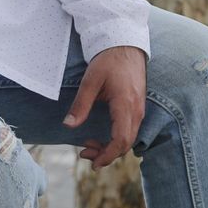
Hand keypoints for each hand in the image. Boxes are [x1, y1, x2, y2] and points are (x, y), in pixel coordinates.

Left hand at [64, 45, 146, 169]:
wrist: (125, 44)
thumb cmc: (108, 60)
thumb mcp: (91, 81)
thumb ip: (81, 105)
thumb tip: (68, 126)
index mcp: (125, 105)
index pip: (120, 140)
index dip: (107, 155)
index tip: (92, 162)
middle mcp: (136, 111)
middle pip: (125, 144)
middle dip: (106, 154)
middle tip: (84, 153)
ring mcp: (139, 109)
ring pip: (129, 138)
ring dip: (111, 147)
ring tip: (89, 146)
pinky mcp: (138, 107)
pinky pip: (130, 130)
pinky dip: (117, 138)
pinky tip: (103, 136)